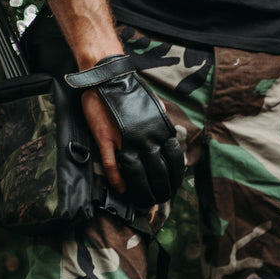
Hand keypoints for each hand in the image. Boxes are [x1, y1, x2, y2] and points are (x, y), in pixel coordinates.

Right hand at [67, 56, 184, 207]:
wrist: (108, 76)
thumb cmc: (132, 92)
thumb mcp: (156, 106)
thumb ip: (164, 123)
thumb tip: (172, 138)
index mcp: (161, 131)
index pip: (174, 162)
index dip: (173, 179)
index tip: (172, 188)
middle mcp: (146, 138)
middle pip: (157, 173)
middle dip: (160, 191)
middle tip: (158, 199)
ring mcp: (125, 140)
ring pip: (136, 174)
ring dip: (140, 191)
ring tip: (143, 201)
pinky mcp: (105, 139)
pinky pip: (112, 166)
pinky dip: (117, 181)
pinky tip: (121, 191)